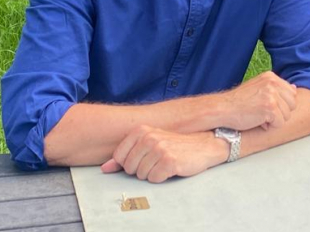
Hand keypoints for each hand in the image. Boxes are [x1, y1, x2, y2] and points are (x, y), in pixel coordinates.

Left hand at [101, 126, 226, 182]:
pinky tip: (172, 168)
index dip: (130, 163)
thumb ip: (125, 155)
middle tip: (157, 160)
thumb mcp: (149, 144)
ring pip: (141, 175)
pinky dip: (162, 177)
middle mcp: (149, 137)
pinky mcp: (170, 161)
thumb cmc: (175, 145)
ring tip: (165, 163)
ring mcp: (159, 149)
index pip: (119, 157)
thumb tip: (105, 168)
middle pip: (129, 168)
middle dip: (141, 169)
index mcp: (141, 130)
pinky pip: (154, 179)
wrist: (204, 145)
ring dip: (153, 173)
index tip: (145, 157)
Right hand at [215, 71, 296, 130]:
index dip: (281, 104)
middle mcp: (272, 83)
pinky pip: (280, 123)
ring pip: (287, 115)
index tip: (267, 107)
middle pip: (292, 104)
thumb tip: (295, 88)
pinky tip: (258, 122)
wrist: (222, 109)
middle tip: (262, 113)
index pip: (291, 93)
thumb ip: (276, 88)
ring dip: (274, 120)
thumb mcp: (258, 88)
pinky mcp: (270, 107)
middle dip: (280, 113)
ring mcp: (272, 94)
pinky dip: (270, 127)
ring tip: (259, 116)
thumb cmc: (238, 102)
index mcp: (271, 77)